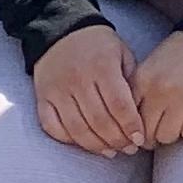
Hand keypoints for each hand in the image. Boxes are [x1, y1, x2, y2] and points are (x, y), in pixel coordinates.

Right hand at [34, 23, 144, 155]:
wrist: (62, 31)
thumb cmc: (99, 45)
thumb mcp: (122, 53)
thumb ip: (131, 81)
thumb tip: (140, 114)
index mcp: (103, 67)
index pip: (119, 105)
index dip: (131, 126)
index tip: (140, 139)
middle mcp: (78, 80)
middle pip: (99, 121)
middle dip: (117, 140)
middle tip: (129, 149)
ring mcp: (57, 90)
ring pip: (76, 128)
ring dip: (96, 145)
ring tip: (111, 151)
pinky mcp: (42, 98)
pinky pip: (52, 127)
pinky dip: (68, 140)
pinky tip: (84, 144)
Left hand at [132, 29, 182, 147]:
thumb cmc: (179, 55)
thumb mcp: (150, 68)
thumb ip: (137, 94)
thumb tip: (131, 128)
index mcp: (143, 80)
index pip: (130, 120)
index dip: (134, 131)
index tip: (139, 133)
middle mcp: (161, 90)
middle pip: (147, 134)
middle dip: (152, 137)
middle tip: (159, 131)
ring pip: (167, 137)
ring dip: (172, 134)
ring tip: (177, 123)